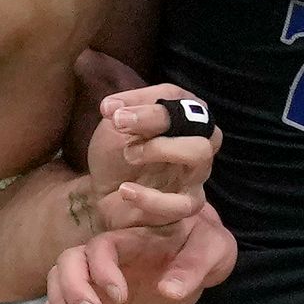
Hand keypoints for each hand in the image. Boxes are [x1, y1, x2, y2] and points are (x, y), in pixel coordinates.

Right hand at [42, 208, 235, 303]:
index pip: (100, 247)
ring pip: (56, 284)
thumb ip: (193, 266)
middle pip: (67, 261)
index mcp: (131, 239)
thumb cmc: (205, 245)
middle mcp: (106, 256)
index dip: (102, 270)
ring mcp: (96, 278)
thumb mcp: (212, 249)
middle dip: (72, 291)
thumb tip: (168, 291)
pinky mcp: (94, 299)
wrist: (199, 255)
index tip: (121, 297)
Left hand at [68, 51, 222, 237]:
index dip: (145, 101)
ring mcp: (196, 175)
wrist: (103, 196)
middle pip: (200, 121)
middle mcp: (197, 141)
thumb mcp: (114, 126)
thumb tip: (115, 107)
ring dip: (160, 148)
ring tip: (129, 154)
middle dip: (158, 119)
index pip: (178, 97)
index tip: (108, 109)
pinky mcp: (186, 206)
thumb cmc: (115, 156)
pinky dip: (151, 197)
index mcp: (183, 117)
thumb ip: (122, 108)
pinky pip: (183, 203)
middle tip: (121, 125)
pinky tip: (125, 190)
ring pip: (200, 152)